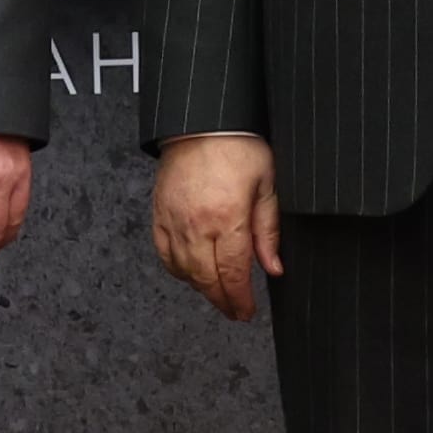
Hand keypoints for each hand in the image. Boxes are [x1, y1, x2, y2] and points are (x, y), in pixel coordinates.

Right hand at [150, 133, 277, 319]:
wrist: (202, 121)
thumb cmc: (238, 146)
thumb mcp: (266, 184)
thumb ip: (268, 230)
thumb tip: (273, 267)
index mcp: (228, 218)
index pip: (232, 273)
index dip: (240, 298)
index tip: (246, 311)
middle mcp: (197, 224)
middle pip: (206, 279)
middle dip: (222, 301)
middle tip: (234, 311)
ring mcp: (174, 220)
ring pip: (183, 271)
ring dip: (201, 288)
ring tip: (217, 293)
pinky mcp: (159, 213)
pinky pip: (164, 253)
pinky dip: (177, 269)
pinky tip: (190, 272)